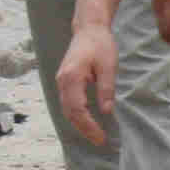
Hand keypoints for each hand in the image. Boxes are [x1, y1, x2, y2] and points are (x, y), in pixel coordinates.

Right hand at [57, 20, 119, 146]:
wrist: (89, 29)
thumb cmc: (100, 44)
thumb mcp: (108, 66)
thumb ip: (106, 89)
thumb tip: (106, 111)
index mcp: (72, 77)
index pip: (78, 109)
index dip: (89, 126)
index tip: (102, 137)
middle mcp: (62, 81)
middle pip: (69, 113)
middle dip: (84, 129)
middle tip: (99, 141)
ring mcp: (61, 81)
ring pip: (66, 109)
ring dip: (79, 124)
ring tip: (94, 135)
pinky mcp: (64, 81)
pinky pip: (67, 103)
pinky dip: (76, 115)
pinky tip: (87, 122)